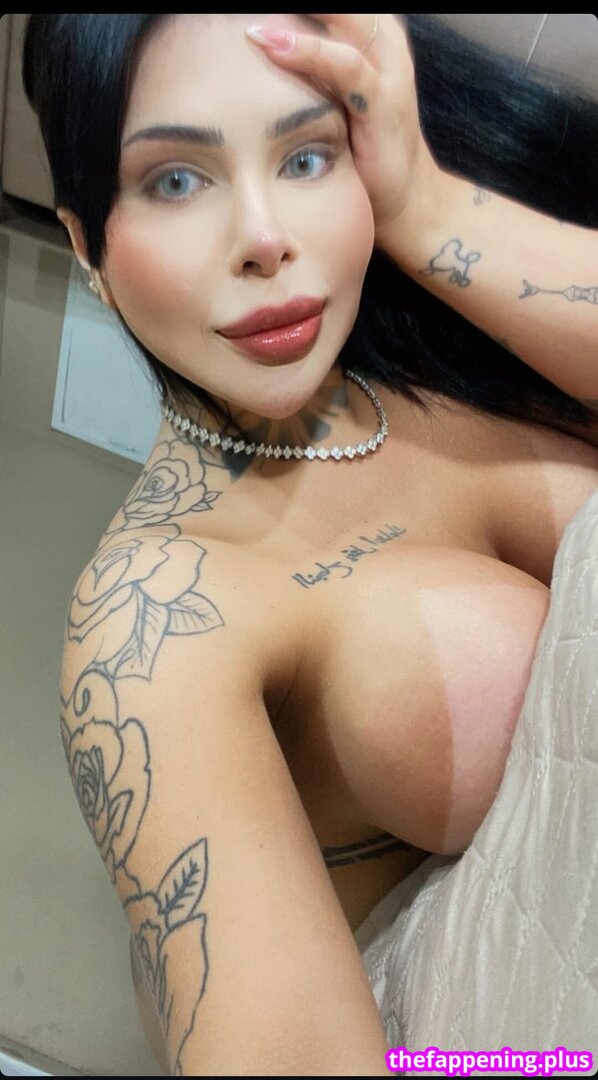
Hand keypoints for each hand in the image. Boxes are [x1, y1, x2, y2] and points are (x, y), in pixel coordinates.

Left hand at [245, 14, 442, 241]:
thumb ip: (305, 68)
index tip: (232, 7)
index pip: (328, 6)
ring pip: (342, 18)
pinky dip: (308, 52)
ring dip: (292, 14)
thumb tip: (251, 48)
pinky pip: (346, 66)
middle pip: (336, 5)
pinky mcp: (385, 101)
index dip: (289, 3)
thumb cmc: (361, 146)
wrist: (406, 197)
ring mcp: (388, 69)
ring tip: (250, 18)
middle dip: (289, 2)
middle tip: (232, 6)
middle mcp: (383, 40)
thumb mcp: (330, 94)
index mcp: (370, 33)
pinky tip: (271, 45)